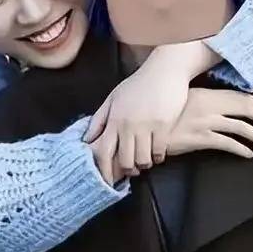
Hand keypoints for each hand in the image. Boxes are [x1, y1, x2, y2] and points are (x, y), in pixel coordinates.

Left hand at [84, 44, 198, 179]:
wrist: (165, 70)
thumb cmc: (138, 84)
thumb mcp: (114, 98)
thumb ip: (100, 119)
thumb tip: (87, 139)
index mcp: (114, 118)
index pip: (104, 151)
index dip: (105, 170)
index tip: (108, 181)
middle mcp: (128, 124)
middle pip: (124, 159)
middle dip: (127, 170)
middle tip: (131, 171)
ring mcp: (146, 125)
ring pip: (142, 159)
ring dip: (143, 165)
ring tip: (145, 162)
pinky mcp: (164, 126)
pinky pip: (159, 152)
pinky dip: (158, 157)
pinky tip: (158, 154)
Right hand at [167, 88, 252, 157]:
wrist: (147, 129)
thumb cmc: (165, 114)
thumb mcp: (186, 101)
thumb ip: (204, 101)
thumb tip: (222, 106)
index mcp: (206, 94)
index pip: (238, 97)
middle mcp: (208, 106)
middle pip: (243, 108)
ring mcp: (205, 122)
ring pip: (239, 127)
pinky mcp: (200, 139)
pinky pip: (227, 144)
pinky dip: (241, 149)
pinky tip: (249, 153)